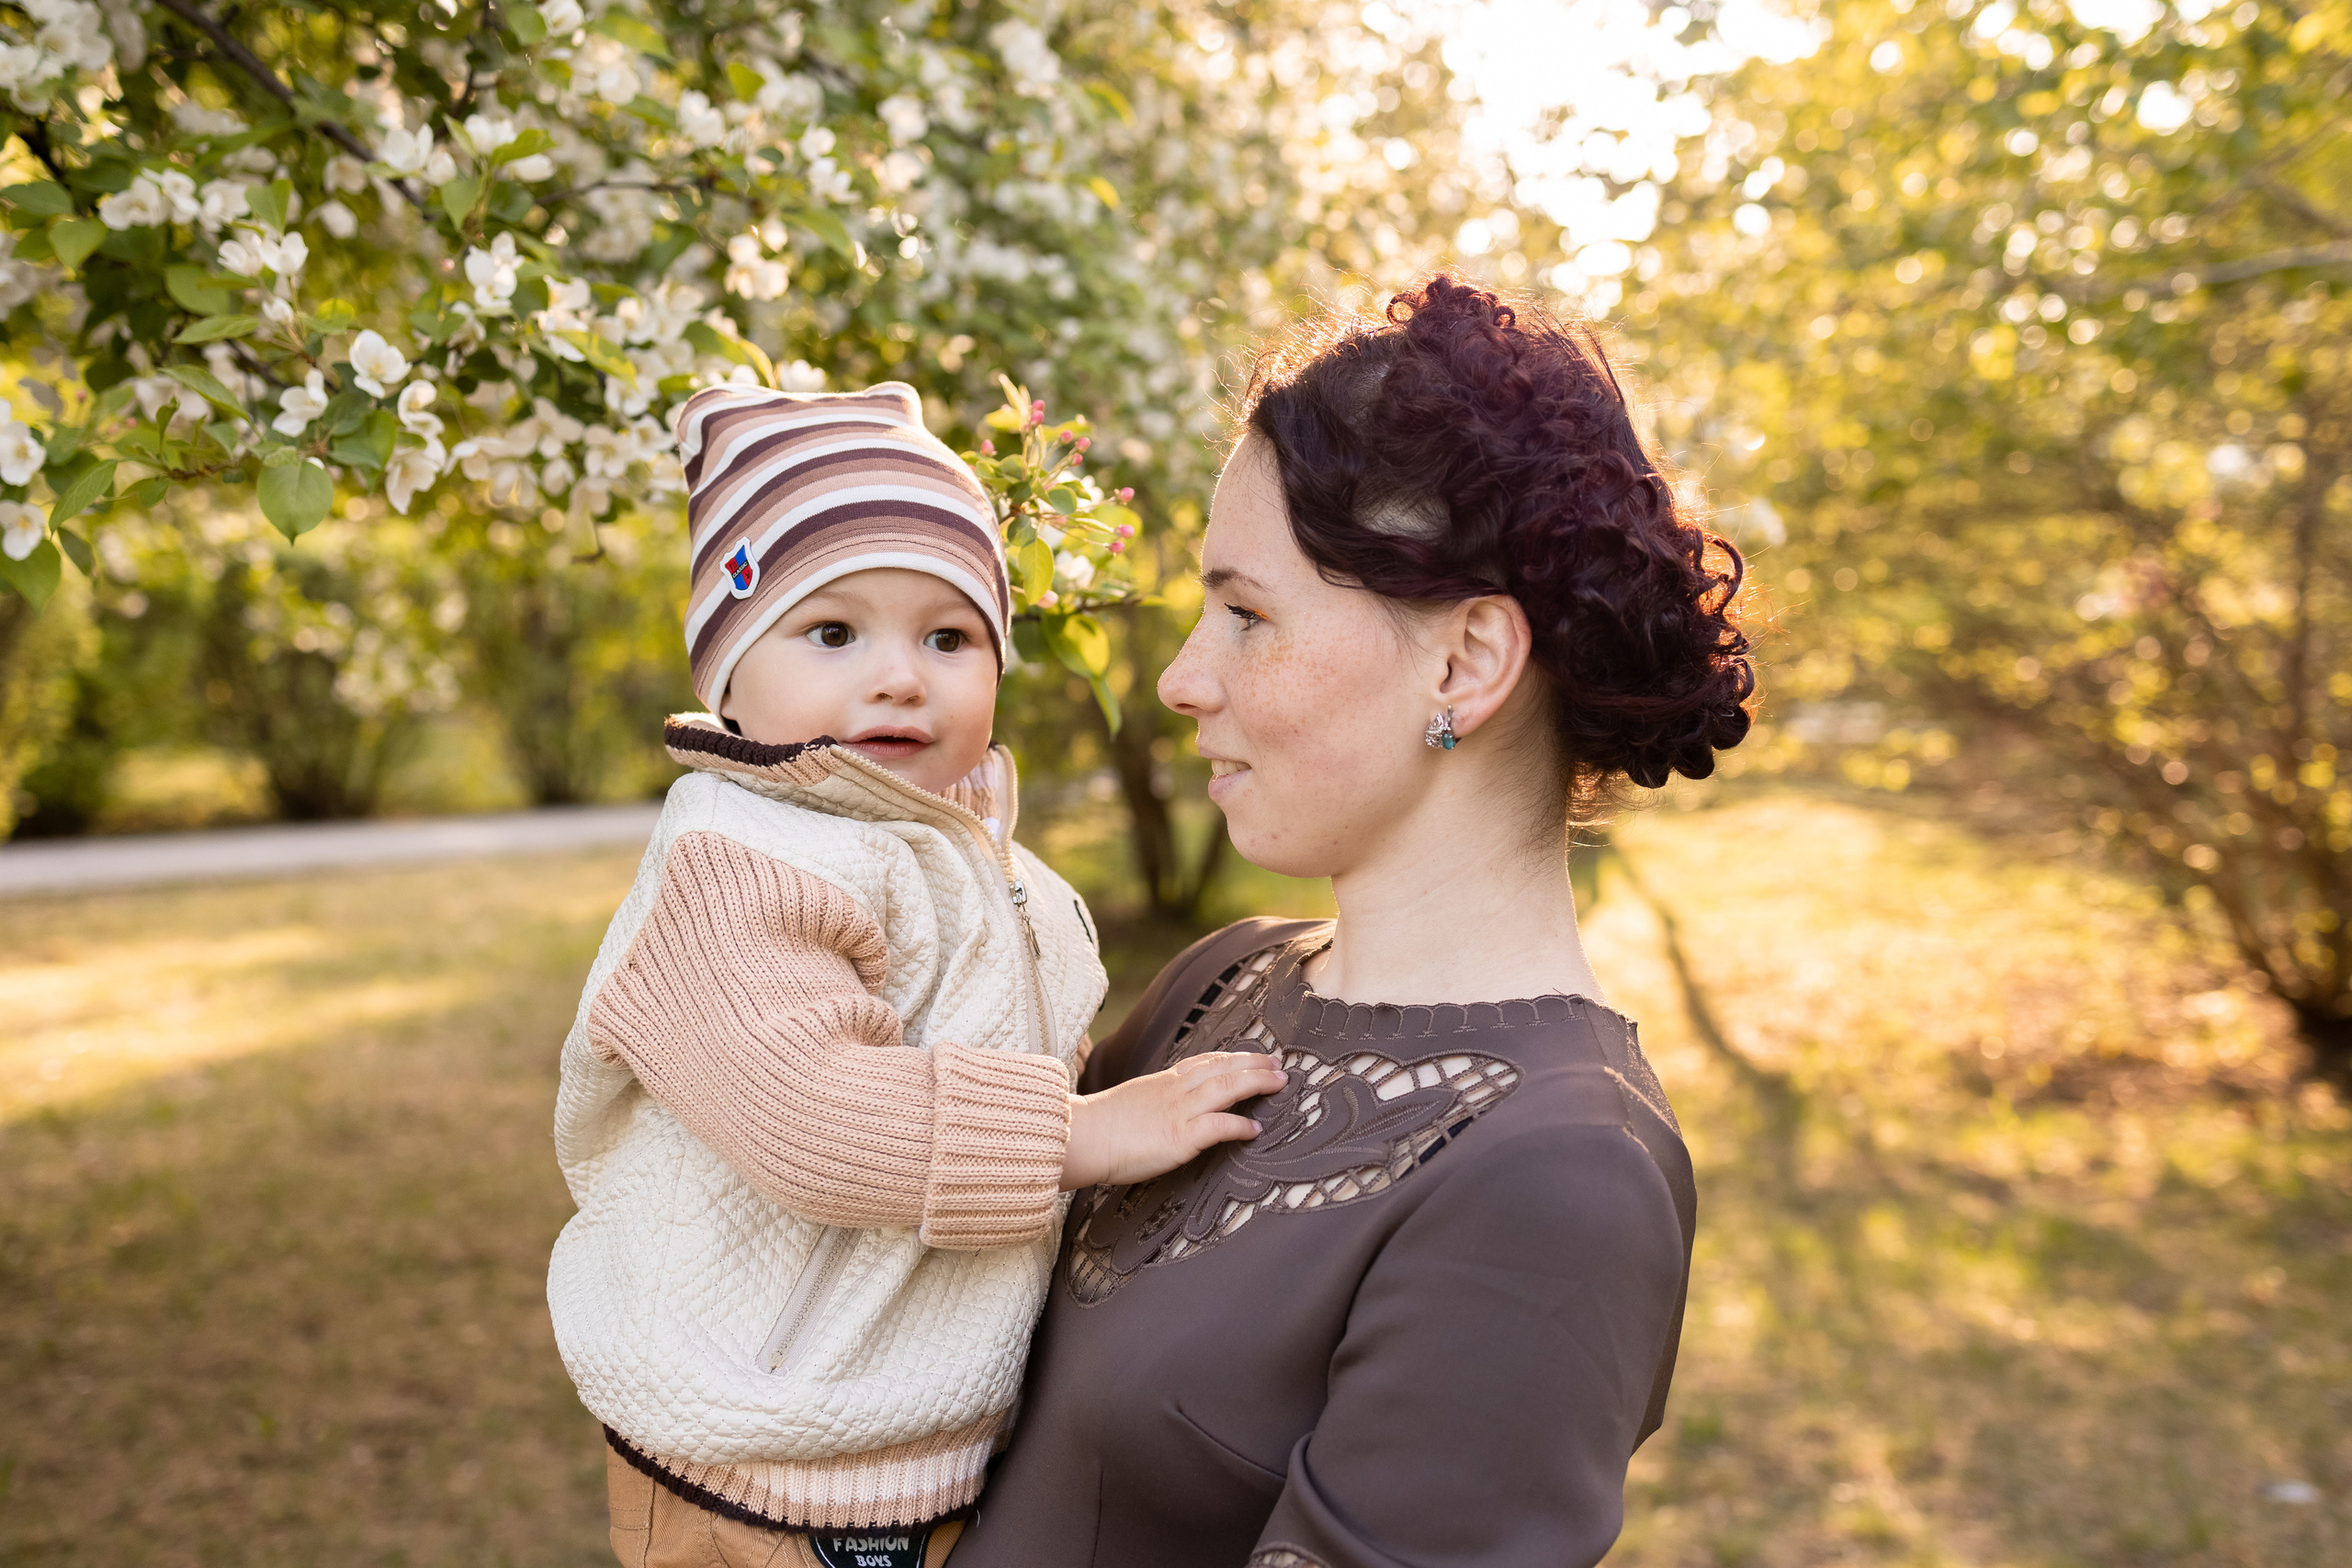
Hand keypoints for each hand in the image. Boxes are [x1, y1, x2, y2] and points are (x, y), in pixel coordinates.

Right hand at [1060, 1051, 1287, 1190]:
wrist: (1082, 1135)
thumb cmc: (1101, 1125)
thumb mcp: (1135, 1099)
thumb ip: (1157, 1099)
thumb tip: (1168, 1107)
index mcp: (1164, 1081)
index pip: (1206, 1061)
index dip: (1233, 1058)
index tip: (1254, 1057)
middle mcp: (1175, 1090)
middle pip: (1223, 1068)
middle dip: (1255, 1064)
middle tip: (1279, 1065)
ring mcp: (1179, 1111)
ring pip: (1227, 1088)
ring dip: (1257, 1083)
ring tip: (1278, 1083)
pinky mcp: (1179, 1137)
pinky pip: (1219, 1126)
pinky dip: (1240, 1126)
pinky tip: (1255, 1129)